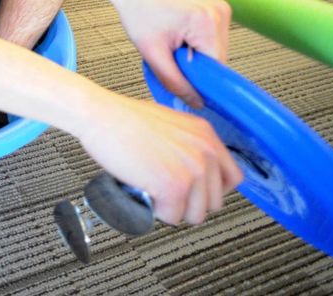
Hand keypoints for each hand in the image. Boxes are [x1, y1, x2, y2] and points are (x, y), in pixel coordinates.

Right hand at [78, 95, 242, 224]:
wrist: (100, 115)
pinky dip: (155, 211)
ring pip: (195, 215)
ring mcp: (192, 169)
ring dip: (173, 209)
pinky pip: (172, 217)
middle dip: (189, 202)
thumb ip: (188, 144)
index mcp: (206, 134)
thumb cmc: (123, 118)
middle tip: (165, 191)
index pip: (231, 178)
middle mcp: (204, 151)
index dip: (210, 190)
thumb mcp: (170, 124)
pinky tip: (144, 191)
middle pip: (214, 202)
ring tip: (154, 190)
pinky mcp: (174, 186)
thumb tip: (193, 170)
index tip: (194, 191)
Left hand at [115, 0, 230, 107]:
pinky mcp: (217, 6)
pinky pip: (214, 38)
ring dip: (197, 55)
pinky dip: (198, 44)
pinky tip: (179, 36)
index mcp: (206, 21)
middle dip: (197, 66)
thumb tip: (198, 104)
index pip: (217, 67)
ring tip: (173, 44)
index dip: (201, 79)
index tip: (181, 80)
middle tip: (171, 57)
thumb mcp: (153, 54)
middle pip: (218, 58)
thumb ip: (176, 82)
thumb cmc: (138, 15)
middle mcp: (219, 11)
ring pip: (217, 49)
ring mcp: (220, 6)